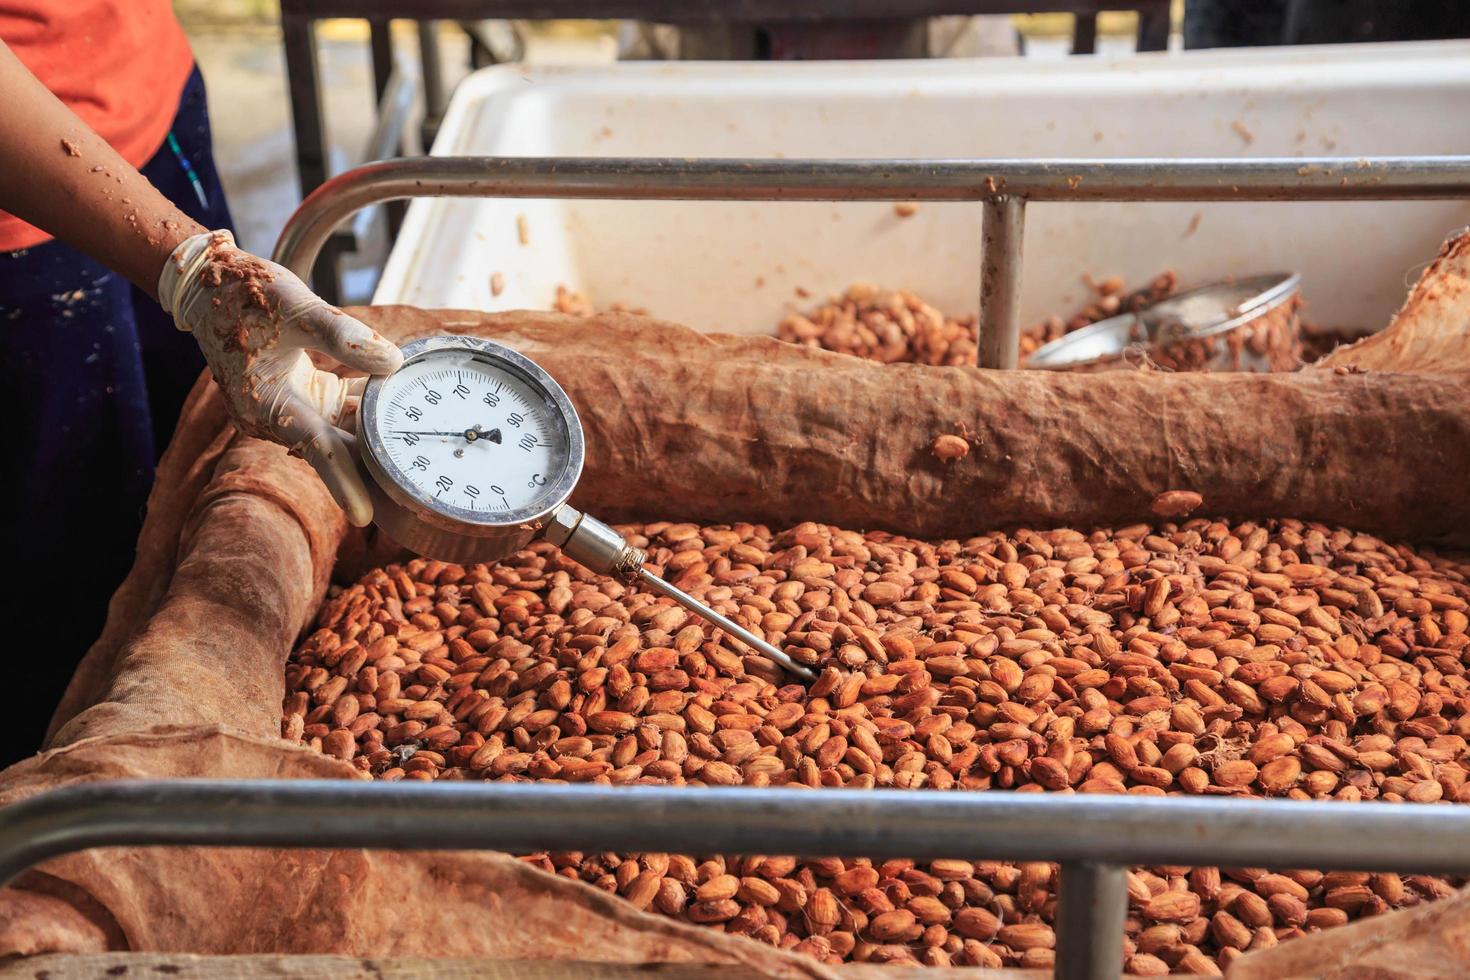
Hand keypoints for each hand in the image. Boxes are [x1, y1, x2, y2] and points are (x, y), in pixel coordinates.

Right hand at [157, 230, 403, 525]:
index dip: (343, 481)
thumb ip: (343, 335)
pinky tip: (413, 407)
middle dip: (375, 468)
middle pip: (337, 448)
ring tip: (429, 456)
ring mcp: (297, 408)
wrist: (212, 287)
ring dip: (380, 438)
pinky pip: (348, 410)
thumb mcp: (295, 306)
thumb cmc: (245, 295)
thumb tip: (393, 363)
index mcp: (267, 405)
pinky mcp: (310, 395)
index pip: (315, 448)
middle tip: (419, 489)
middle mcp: (281, 416)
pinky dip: (373, 409)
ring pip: (346, 431)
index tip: (364, 515)